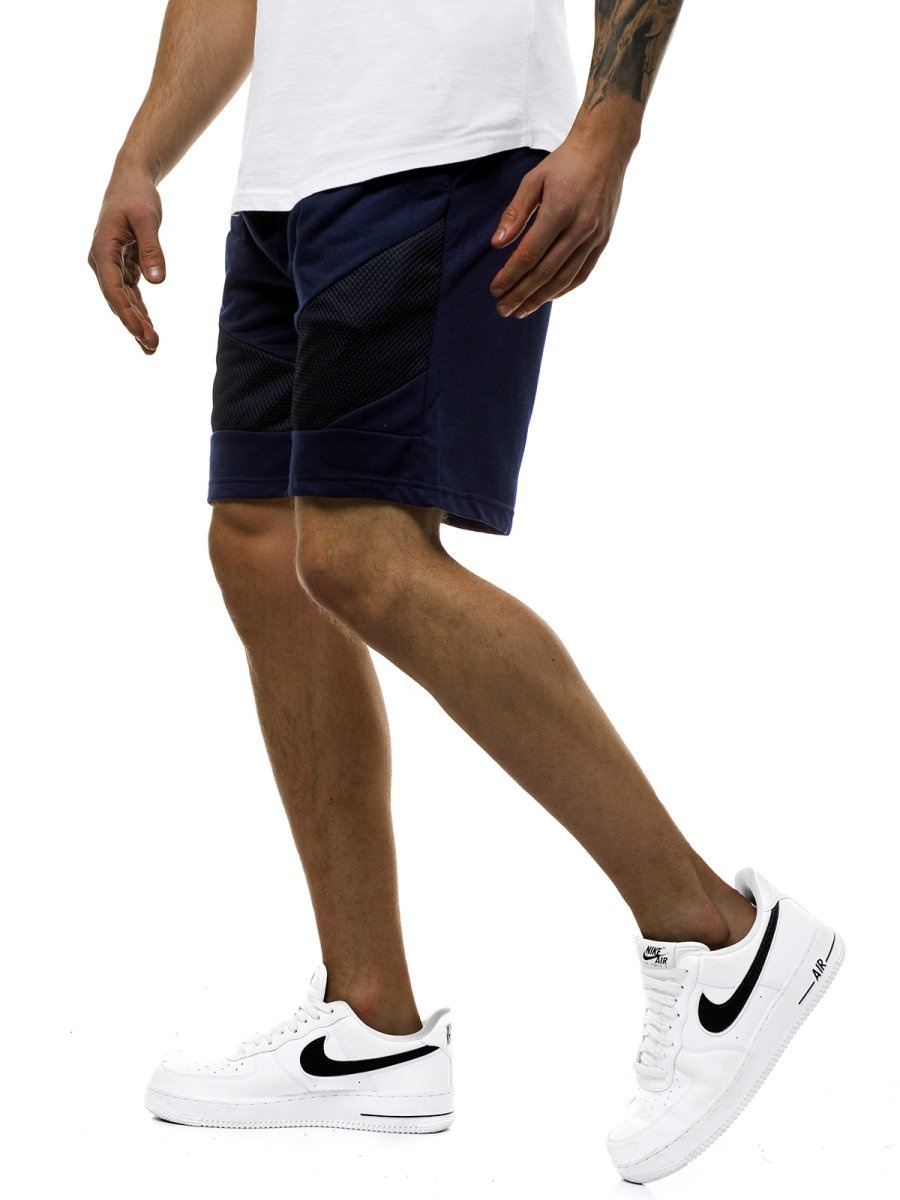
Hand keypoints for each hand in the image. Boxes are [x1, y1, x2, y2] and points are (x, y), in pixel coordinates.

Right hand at [87, 172, 165, 353]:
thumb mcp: (147, 219)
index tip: (140, 331)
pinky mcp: (123, 266)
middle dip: (133, 324)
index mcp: (102, 250)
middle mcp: (102, 261)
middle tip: (152, 346)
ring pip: (124, 300)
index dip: (126, 312)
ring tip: (152, 346)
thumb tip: (157, 282)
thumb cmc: (137, 196)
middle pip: (117, 299)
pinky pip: (131, 293)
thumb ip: (152, 249)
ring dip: (138, 322)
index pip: (112, 288)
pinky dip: (141, 310)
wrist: (131, 181)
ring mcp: (112, 265)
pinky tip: (149, 328)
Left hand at [488, 131, 634, 318]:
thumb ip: (515, 213)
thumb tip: (497, 244)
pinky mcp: (603, 241)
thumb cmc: (565, 163)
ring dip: (540, 299)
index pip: (529, 254)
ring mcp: (595, 237)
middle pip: (545, 273)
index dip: (510, 275)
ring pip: (563, 279)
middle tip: (502, 309)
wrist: (606, 150)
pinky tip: (546, 297)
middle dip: (520, 294)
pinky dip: (562, 290)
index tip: (494, 289)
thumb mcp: (533, 180)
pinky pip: (582, 274)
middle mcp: (580, 228)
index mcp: (560, 211)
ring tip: (520, 311)